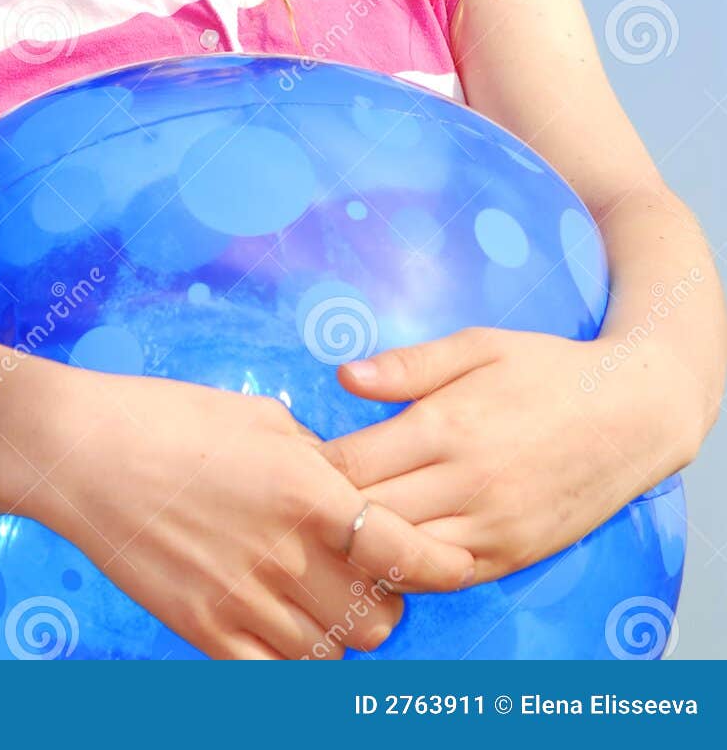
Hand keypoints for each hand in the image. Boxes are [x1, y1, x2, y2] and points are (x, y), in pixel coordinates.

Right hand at [40, 372, 475, 658]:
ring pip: (330, 654)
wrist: (83, 452)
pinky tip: (282, 623)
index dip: (441, 565)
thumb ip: (317, 460)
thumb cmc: (172, 417)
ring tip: (323, 600)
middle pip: (376, 618)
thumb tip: (349, 486)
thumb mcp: (261, 418)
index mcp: (306, 491)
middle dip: (386, 601)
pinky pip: (274, 671)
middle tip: (371, 577)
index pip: (403, 551)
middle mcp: (284, 554)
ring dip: (340, 633)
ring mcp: (242, 600)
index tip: (456, 565)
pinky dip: (291, 655)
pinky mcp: (204, 630)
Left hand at [317, 326, 662, 586]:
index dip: (311, 467)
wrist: (631, 413)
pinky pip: (443, 577)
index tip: (290, 459)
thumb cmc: (547, 369)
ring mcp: (491, 527)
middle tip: (294, 499)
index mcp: (448, 425)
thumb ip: (408, 365)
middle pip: (365, 516)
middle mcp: (467, 483)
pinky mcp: (512, 555)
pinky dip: (407, 569)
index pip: (351, 466)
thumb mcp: (478, 344)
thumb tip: (343, 375)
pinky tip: (384, 550)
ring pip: (399, 556)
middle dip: (323, 510)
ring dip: (360, 546)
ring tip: (331, 527)